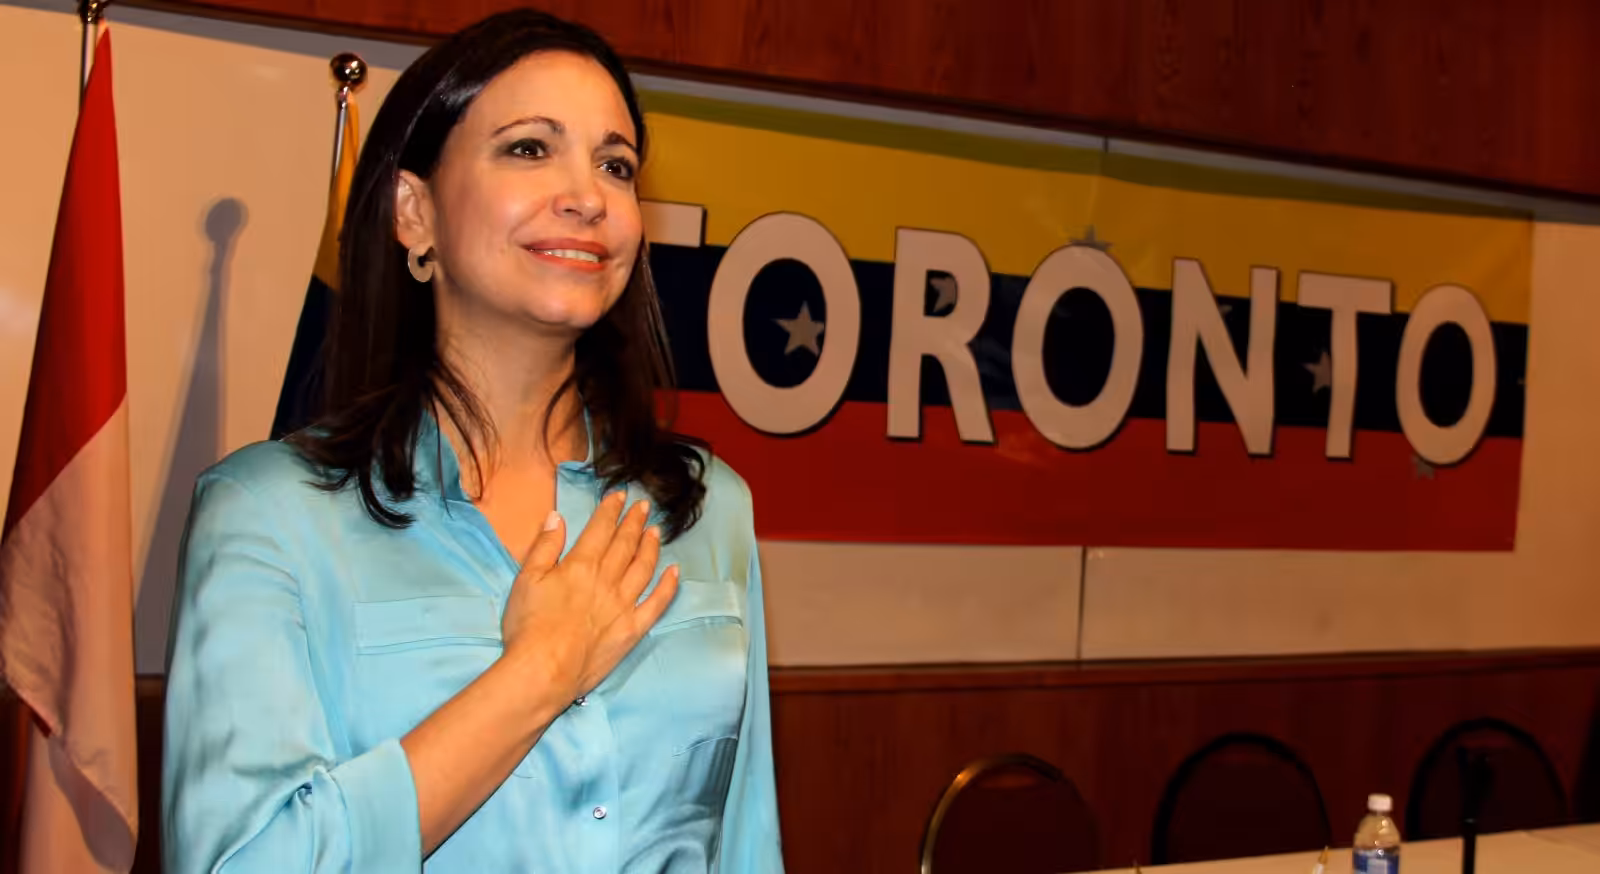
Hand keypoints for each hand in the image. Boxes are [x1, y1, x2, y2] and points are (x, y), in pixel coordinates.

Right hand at [500, 490, 679, 703]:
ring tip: (656, 531)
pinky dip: (668, 586)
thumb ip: (544, 546)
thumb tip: (556, 517)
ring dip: (651, 547)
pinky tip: (674, 573)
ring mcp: (623, 605)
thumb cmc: (528, 626)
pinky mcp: (633, 629)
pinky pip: (657, 603)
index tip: (620, 496)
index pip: (601, 529)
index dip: (611, 510)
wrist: (543, 670)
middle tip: (643, 506)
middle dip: (634, 522)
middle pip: (625, 544)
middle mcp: (607, 580)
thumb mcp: (526, 579)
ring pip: (643, 568)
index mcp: (580, 565)